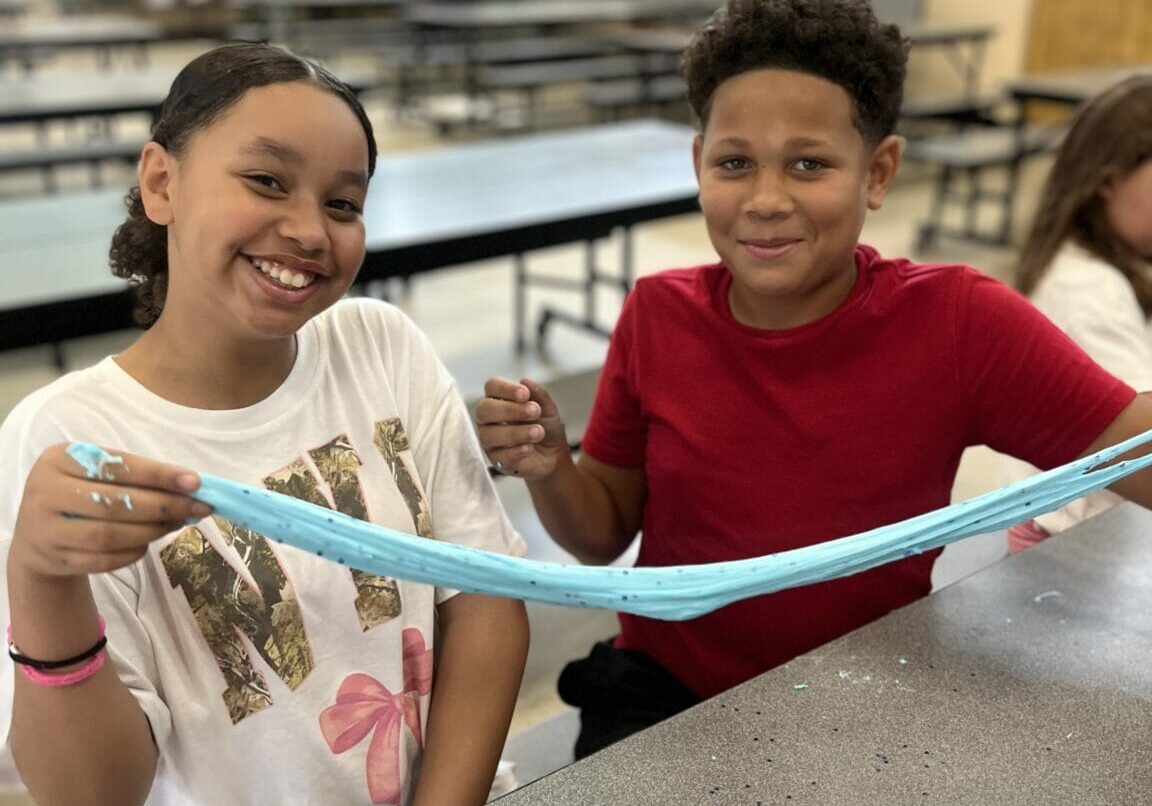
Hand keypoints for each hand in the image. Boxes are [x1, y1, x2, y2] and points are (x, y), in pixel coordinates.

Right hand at [9, 443, 212, 579]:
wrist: (37, 539)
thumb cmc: (78, 496)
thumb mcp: (96, 475)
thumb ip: (136, 476)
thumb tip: (190, 485)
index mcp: (59, 459)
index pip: (117, 466)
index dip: (159, 475)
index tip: (195, 482)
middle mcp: (45, 491)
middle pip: (116, 503)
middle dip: (164, 506)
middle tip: (198, 508)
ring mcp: (45, 529)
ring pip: (110, 534)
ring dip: (152, 531)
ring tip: (177, 523)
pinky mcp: (53, 559)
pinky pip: (104, 559)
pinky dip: (133, 552)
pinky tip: (148, 543)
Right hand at [476, 377, 568, 479]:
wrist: (554, 453)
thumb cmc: (545, 426)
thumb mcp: (548, 408)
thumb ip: (539, 395)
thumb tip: (525, 380)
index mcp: (499, 399)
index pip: (491, 386)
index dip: (506, 389)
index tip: (525, 394)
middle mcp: (489, 418)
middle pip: (484, 409)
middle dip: (509, 410)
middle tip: (534, 412)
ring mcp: (489, 439)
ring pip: (489, 435)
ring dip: (516, 433)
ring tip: (538, 432)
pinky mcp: (496, 459)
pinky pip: (498, 455)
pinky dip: (516, 451)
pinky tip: (529, 447)